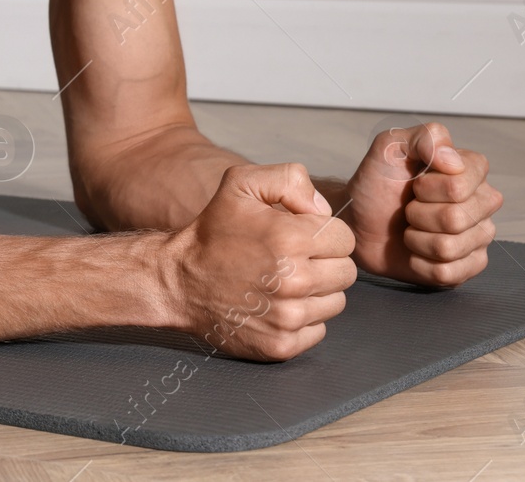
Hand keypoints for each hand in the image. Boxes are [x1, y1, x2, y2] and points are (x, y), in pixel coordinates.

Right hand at [166, 163, 357, 360]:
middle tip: (291, 260)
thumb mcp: (241, 183)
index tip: (298, 236)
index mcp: (290, 239)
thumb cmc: (213, 232)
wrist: (178, 281)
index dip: (322, 233)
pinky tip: (275, 305)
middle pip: (346, 272)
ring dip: (315, 292)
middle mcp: (294, 280)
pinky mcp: (282, 345)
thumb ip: (290, 179)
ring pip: (336, 302)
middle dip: (324, 262)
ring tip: (281, 282)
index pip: (345, 238)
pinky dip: (302, 320)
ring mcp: (288, 317)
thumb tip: (323, 209)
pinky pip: (319, 331)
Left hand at [343, 121, 501, 285]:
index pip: (460, 185)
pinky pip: (448, 272)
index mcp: (472, 171)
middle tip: (408, 209)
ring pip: (450, 248)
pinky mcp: (468, 266)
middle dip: (419, 214)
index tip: (414, 183)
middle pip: (457, 218)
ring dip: (417, 239)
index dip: (428, 187)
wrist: (358, 220)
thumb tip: (454, 160)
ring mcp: (479, 237)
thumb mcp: (391, 147)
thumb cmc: (376, 182)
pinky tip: (415, 251)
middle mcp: (483, 203)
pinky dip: (420, 263)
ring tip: (410, 228)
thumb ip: (424, 137)